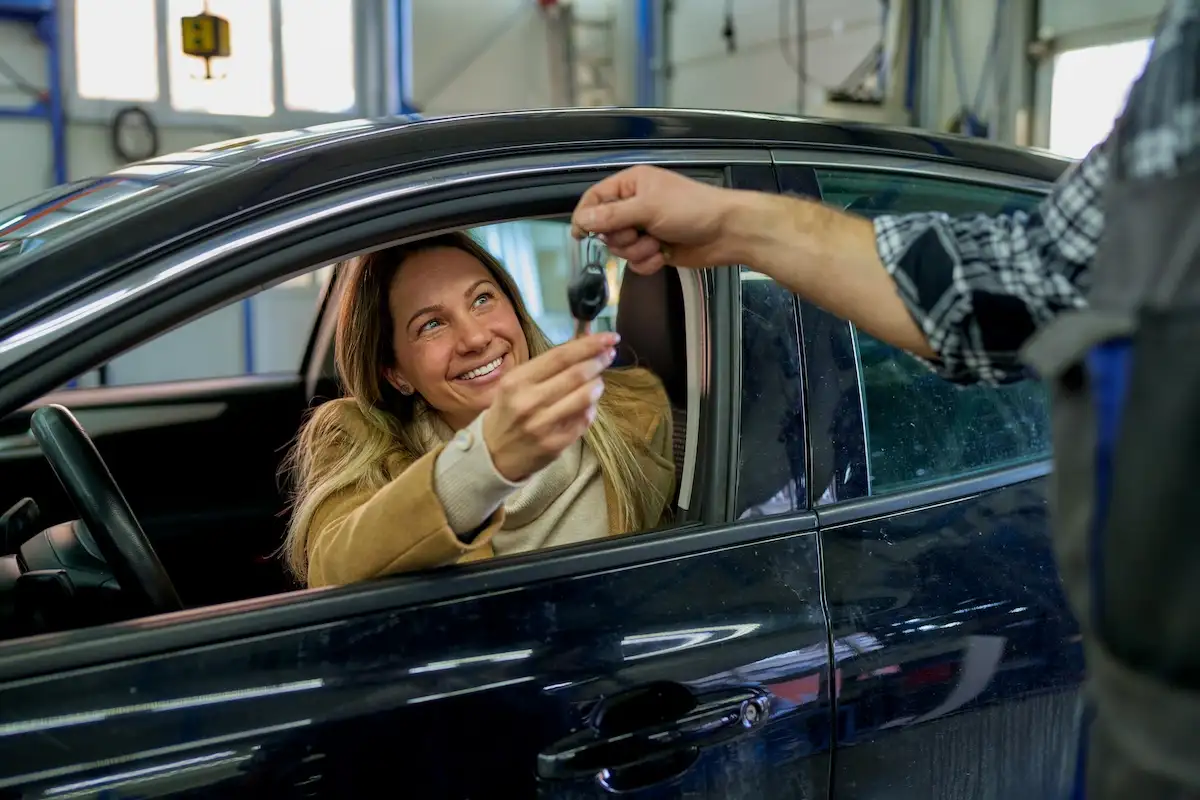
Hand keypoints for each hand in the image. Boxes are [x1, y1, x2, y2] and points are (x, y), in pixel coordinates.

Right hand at [482, 332, 618, 481]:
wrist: (493, 454)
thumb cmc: (508, 411)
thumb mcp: (517, 383)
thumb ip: (549, 364)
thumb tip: (585, 340)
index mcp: (517, 380)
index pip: (561, 356)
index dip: (589, 345)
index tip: (609, 337)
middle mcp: (529, 401)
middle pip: (576, 374)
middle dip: (598, 361)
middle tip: (609, 355)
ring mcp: (542, 424)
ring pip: (584, 397)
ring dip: (597, 385)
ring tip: (599, 381)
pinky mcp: (555, 444)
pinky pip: (584, 420)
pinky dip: (591, 408)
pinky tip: (589, 404)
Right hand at [570, 165, 749, 273]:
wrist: (726, 232)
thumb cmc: (690, 209)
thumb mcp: (648, 207)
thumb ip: (612, 215)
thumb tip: (581, 219)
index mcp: (631, 186)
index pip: (595, 199)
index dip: (585, 216)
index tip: (580, 234)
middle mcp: (634, 206)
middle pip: (605, 229)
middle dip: (622, 237)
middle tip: (639, 232)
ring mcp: (644, 229)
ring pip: (620, 249)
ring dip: (638, 251)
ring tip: (657, 243)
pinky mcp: (653, 250)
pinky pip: (635, 263)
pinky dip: (647, 262)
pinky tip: (663, 256)